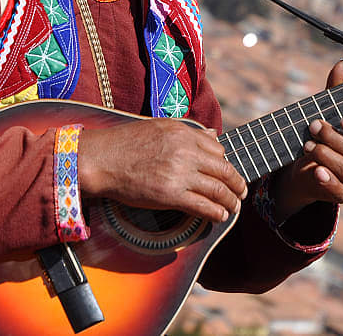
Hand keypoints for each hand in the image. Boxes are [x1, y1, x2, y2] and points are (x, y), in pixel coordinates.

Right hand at [78, 118, 246, 223]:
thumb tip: (214, 137)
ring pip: (218, 190)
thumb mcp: (160, 126)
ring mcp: (180, 174)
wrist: (101, 159)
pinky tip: (220, 216)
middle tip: (241, 192)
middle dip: (237, 184)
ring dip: (231, 201)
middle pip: (224, 170)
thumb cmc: (125, 143)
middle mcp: (186, 152)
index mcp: (184, 134)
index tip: (227, 173)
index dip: (225, 163)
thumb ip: (189, 132)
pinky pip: (204, 206)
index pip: (218, 150)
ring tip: (234, 207)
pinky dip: (217, 213)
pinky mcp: (171, 195)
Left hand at [271, 61, 342, 220]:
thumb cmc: (326, 137)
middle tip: (314, 126)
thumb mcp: (329, 113)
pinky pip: (340, 191)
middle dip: (335, 138)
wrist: (308, 169)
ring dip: (328, 156)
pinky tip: (317, 171)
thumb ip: (337, 92)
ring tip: (308, 145)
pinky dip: (329, 181)